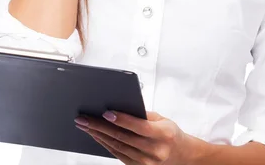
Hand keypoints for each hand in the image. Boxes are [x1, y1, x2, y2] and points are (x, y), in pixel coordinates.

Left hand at [74, 110, 193, 163]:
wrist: (180, 155)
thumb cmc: (169, 132)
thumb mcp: (162, 120)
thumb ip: (143, 114)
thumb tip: (118, 106)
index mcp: (164, 134)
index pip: (139, 126)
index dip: (122, 119)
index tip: (105, 112)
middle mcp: (155, 151)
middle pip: (123, 137)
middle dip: (100, 127)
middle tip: (84, 118)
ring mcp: (146, 163)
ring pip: (117, 147)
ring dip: (98, 135)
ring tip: (85, 125)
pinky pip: (118, 154)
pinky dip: (105, 144)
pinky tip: (96, 135)